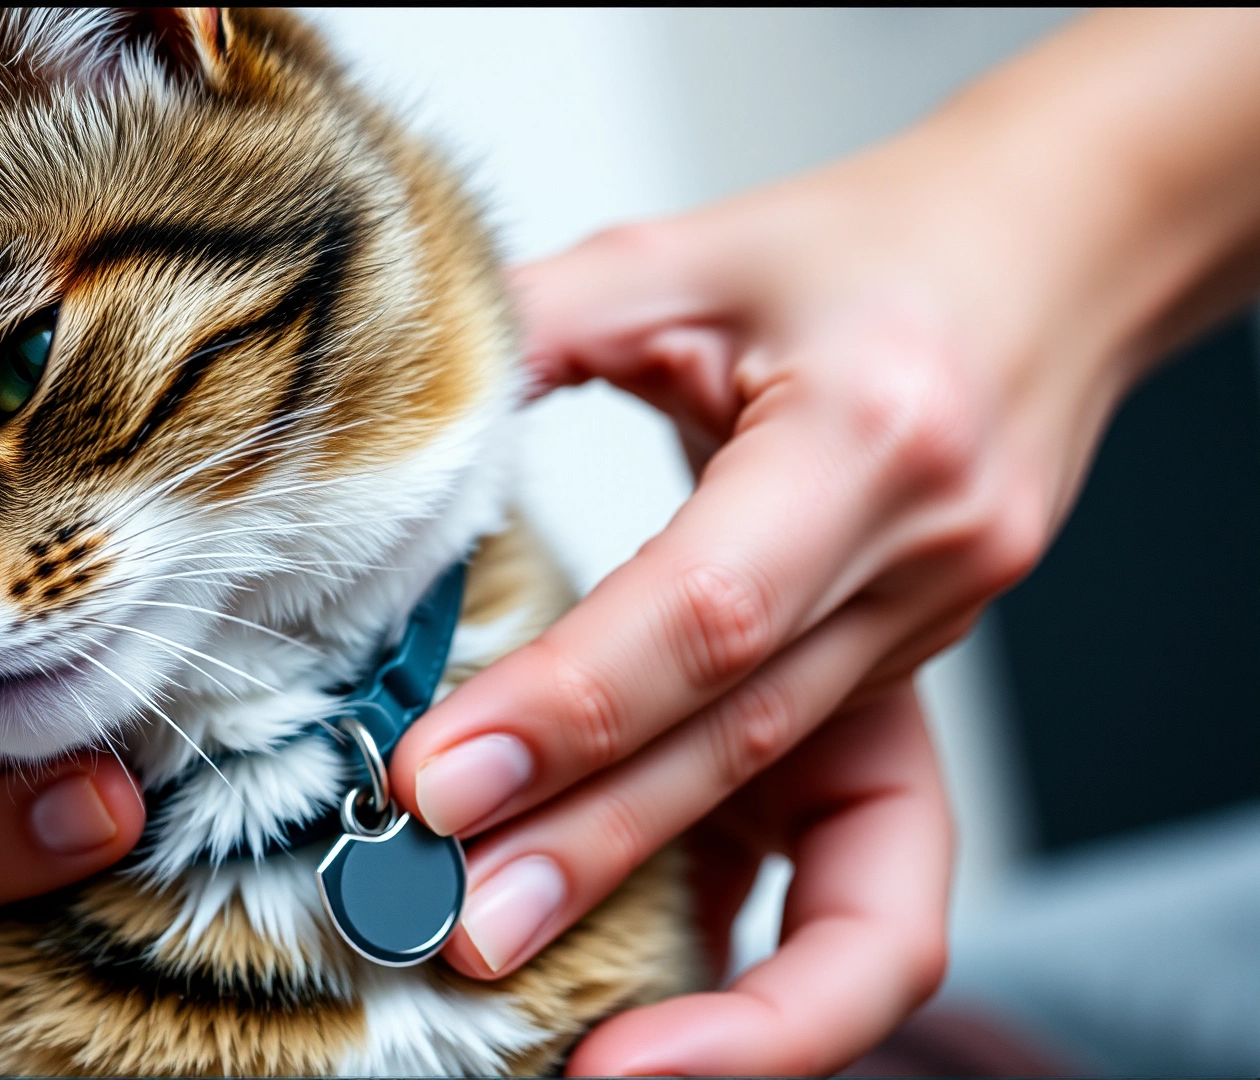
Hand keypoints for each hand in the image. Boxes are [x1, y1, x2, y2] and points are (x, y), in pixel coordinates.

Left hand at [394, 10, 1259, 1071]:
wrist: (1042, 263)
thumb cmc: (864, 253)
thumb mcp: (687, 255)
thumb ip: (539, 327)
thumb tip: (390, 423)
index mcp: (867, 437)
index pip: (709, 610)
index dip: (571, 709)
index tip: (435, 780)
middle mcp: (922, 561)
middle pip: (752, 747)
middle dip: (597, 855)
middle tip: (447, 925)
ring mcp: (934, 645)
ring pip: (813, 832)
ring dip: (686, 938)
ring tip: (549, 1007)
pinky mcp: (914, 694)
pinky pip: (863, 868)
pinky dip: (773, 960)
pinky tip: (661, 1008)